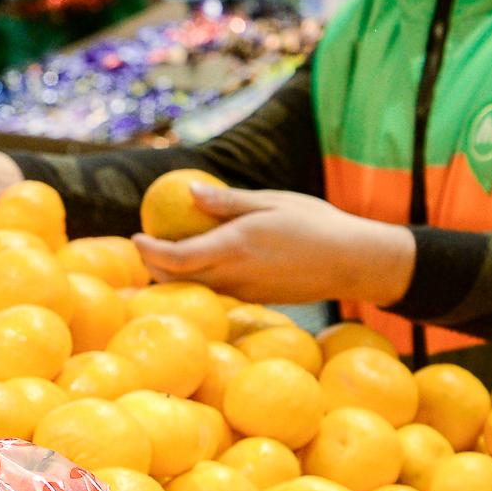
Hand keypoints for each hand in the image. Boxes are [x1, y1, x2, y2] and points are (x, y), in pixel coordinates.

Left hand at [135, 182, 416, 309]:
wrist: (354, 262)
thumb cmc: (318, 224)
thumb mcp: (272, 202)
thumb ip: (228, 201)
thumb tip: (190, 191)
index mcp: (233, 247)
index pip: (173, 258)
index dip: (147, 251)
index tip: (136, 236)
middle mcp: (234, 275)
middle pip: (176, 279)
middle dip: (154, 266)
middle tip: (148, 245)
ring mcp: (245, 291)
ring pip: (196, 288)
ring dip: (178, 274)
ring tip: (175, 251)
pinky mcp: (258, 298)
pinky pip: (219, 290)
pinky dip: (204, 278)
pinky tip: (213, 262)